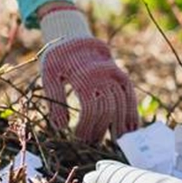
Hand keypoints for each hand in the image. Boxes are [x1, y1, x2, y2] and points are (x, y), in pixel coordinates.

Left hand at [39, 6, 138, 142]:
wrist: (76, 38)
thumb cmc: (59, 59)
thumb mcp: (49, 76)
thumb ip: (55, 101)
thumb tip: (61, 127)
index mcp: (85, 75)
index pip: (91, 108)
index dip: (86, 126)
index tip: (79, 139)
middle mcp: (105, 76)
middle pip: (107, 110)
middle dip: (100, 129)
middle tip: (91, 144)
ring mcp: (117, 76)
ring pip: (122, 105)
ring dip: (118, 126)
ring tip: (113, 142)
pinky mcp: (123, 78)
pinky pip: (130, 98)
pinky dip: (132, 114)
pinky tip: (131, 129)